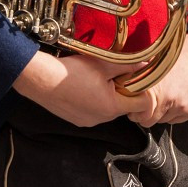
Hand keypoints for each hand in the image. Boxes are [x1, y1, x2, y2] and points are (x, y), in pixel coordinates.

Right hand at [13, 51, 151, 126]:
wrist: (41, 80)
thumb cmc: (72, 72)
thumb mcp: (103, 64)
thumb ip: (128, 65)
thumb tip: (146, 65)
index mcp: (112, 107)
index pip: (141, 105)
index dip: (142, 90)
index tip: (135, 77)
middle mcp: (102, 119)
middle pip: (124, 107)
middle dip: (123, 91)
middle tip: (115, 74)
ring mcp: (88, 122)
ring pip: (108, 109)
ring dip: (108, 96)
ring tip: (97, 79)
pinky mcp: (77, 120)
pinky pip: (93, 112)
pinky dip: (94, 101)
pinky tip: (83, 87)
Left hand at [127, 33, 187, 126]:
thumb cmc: (181, 54)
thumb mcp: (158, 62)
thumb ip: (143, 77)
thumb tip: (127, 86)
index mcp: (157, 87)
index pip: (139, 113)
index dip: (135, 112)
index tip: (133, 108)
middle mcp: (169, 100)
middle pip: (150, 120)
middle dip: (146, 115)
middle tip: (145, 107)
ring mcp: (182, 107)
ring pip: (164, 120)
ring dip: (160, 113)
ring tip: (163, 100)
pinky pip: (177, 120)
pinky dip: (173, 114)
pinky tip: (174, 101)